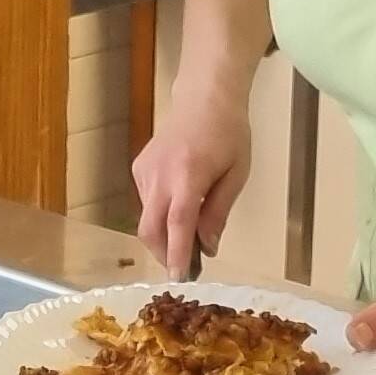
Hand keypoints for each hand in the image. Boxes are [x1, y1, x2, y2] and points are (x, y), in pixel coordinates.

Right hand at [132, 81, 253, 275]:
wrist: (205, 97)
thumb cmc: (229, 134)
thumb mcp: (236, 175)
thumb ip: (219, 212)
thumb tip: (207, 246)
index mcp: (188, 176)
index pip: (177, 224)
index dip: (176, 254)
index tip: (178, 277)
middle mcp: (159, 175)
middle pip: (150, 228)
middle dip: (164, 253)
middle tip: (184, 265)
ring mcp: (145, 171)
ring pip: (147, 217)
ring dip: (164, 234)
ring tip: (188, 234)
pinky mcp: (139, 168)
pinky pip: (146, 202)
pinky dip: (160, 214)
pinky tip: (179, 204)